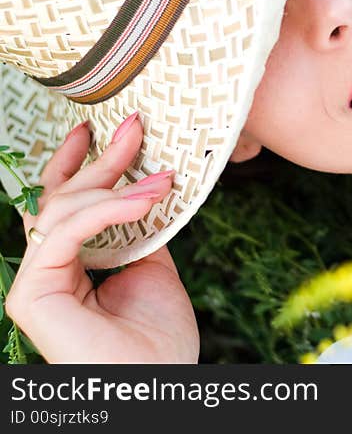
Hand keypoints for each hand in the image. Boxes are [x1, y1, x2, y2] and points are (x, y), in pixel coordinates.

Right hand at [5, 114, 198, 362]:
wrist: (160, 383)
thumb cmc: (159, 338)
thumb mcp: (153, 269)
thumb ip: (140, 232)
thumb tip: (146, 188)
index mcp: (72, 265)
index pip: (64, 205)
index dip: (77, 163)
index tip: (96, 129)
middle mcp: (47, 270)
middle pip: (60, 199)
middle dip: (100, 159)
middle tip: (134, 126)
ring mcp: (35, 283)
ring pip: (61, 211)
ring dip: (115, 185)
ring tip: (162, 180)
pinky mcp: (31, 295)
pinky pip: (66, 234)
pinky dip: (107, 212)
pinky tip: (145, 201)